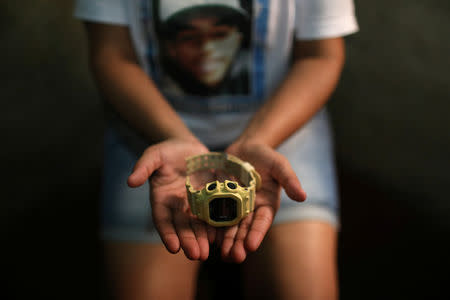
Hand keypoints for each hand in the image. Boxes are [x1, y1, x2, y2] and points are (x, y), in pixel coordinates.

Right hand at [127, 138, 214, 260]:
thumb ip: (144, 167)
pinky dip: (216, 226)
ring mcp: (194, 205)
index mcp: (162, 199)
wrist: (188, 147)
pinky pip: (213, 215)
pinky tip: (221, 237)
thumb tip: (130, 181)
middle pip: (182, 227)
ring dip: (202, 239)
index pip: (163, 220)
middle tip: (196, 255)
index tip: (173, 248)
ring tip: (208, 252)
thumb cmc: (168, 151)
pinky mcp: (210, 200)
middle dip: (189, 241)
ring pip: (198, 225)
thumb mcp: (154, 155)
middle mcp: (178, 206)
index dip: (167, 234)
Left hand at [217, 142, 306, 262]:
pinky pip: (213, 215)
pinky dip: (211, 227)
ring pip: (229, 227)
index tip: (251, 246)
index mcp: (266, 204)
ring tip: (221, 254)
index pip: (262, 222)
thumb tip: (303, 196)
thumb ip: (289, 180)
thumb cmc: (266, 157)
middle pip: (244, 229)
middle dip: (239, 243)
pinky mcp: (219, 201)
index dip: (257, 234)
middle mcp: (250, 210)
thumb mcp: (279, 165)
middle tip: (234, 257)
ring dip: (225, 241)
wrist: (245, 149)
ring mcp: (234, 207)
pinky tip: (206, 238)